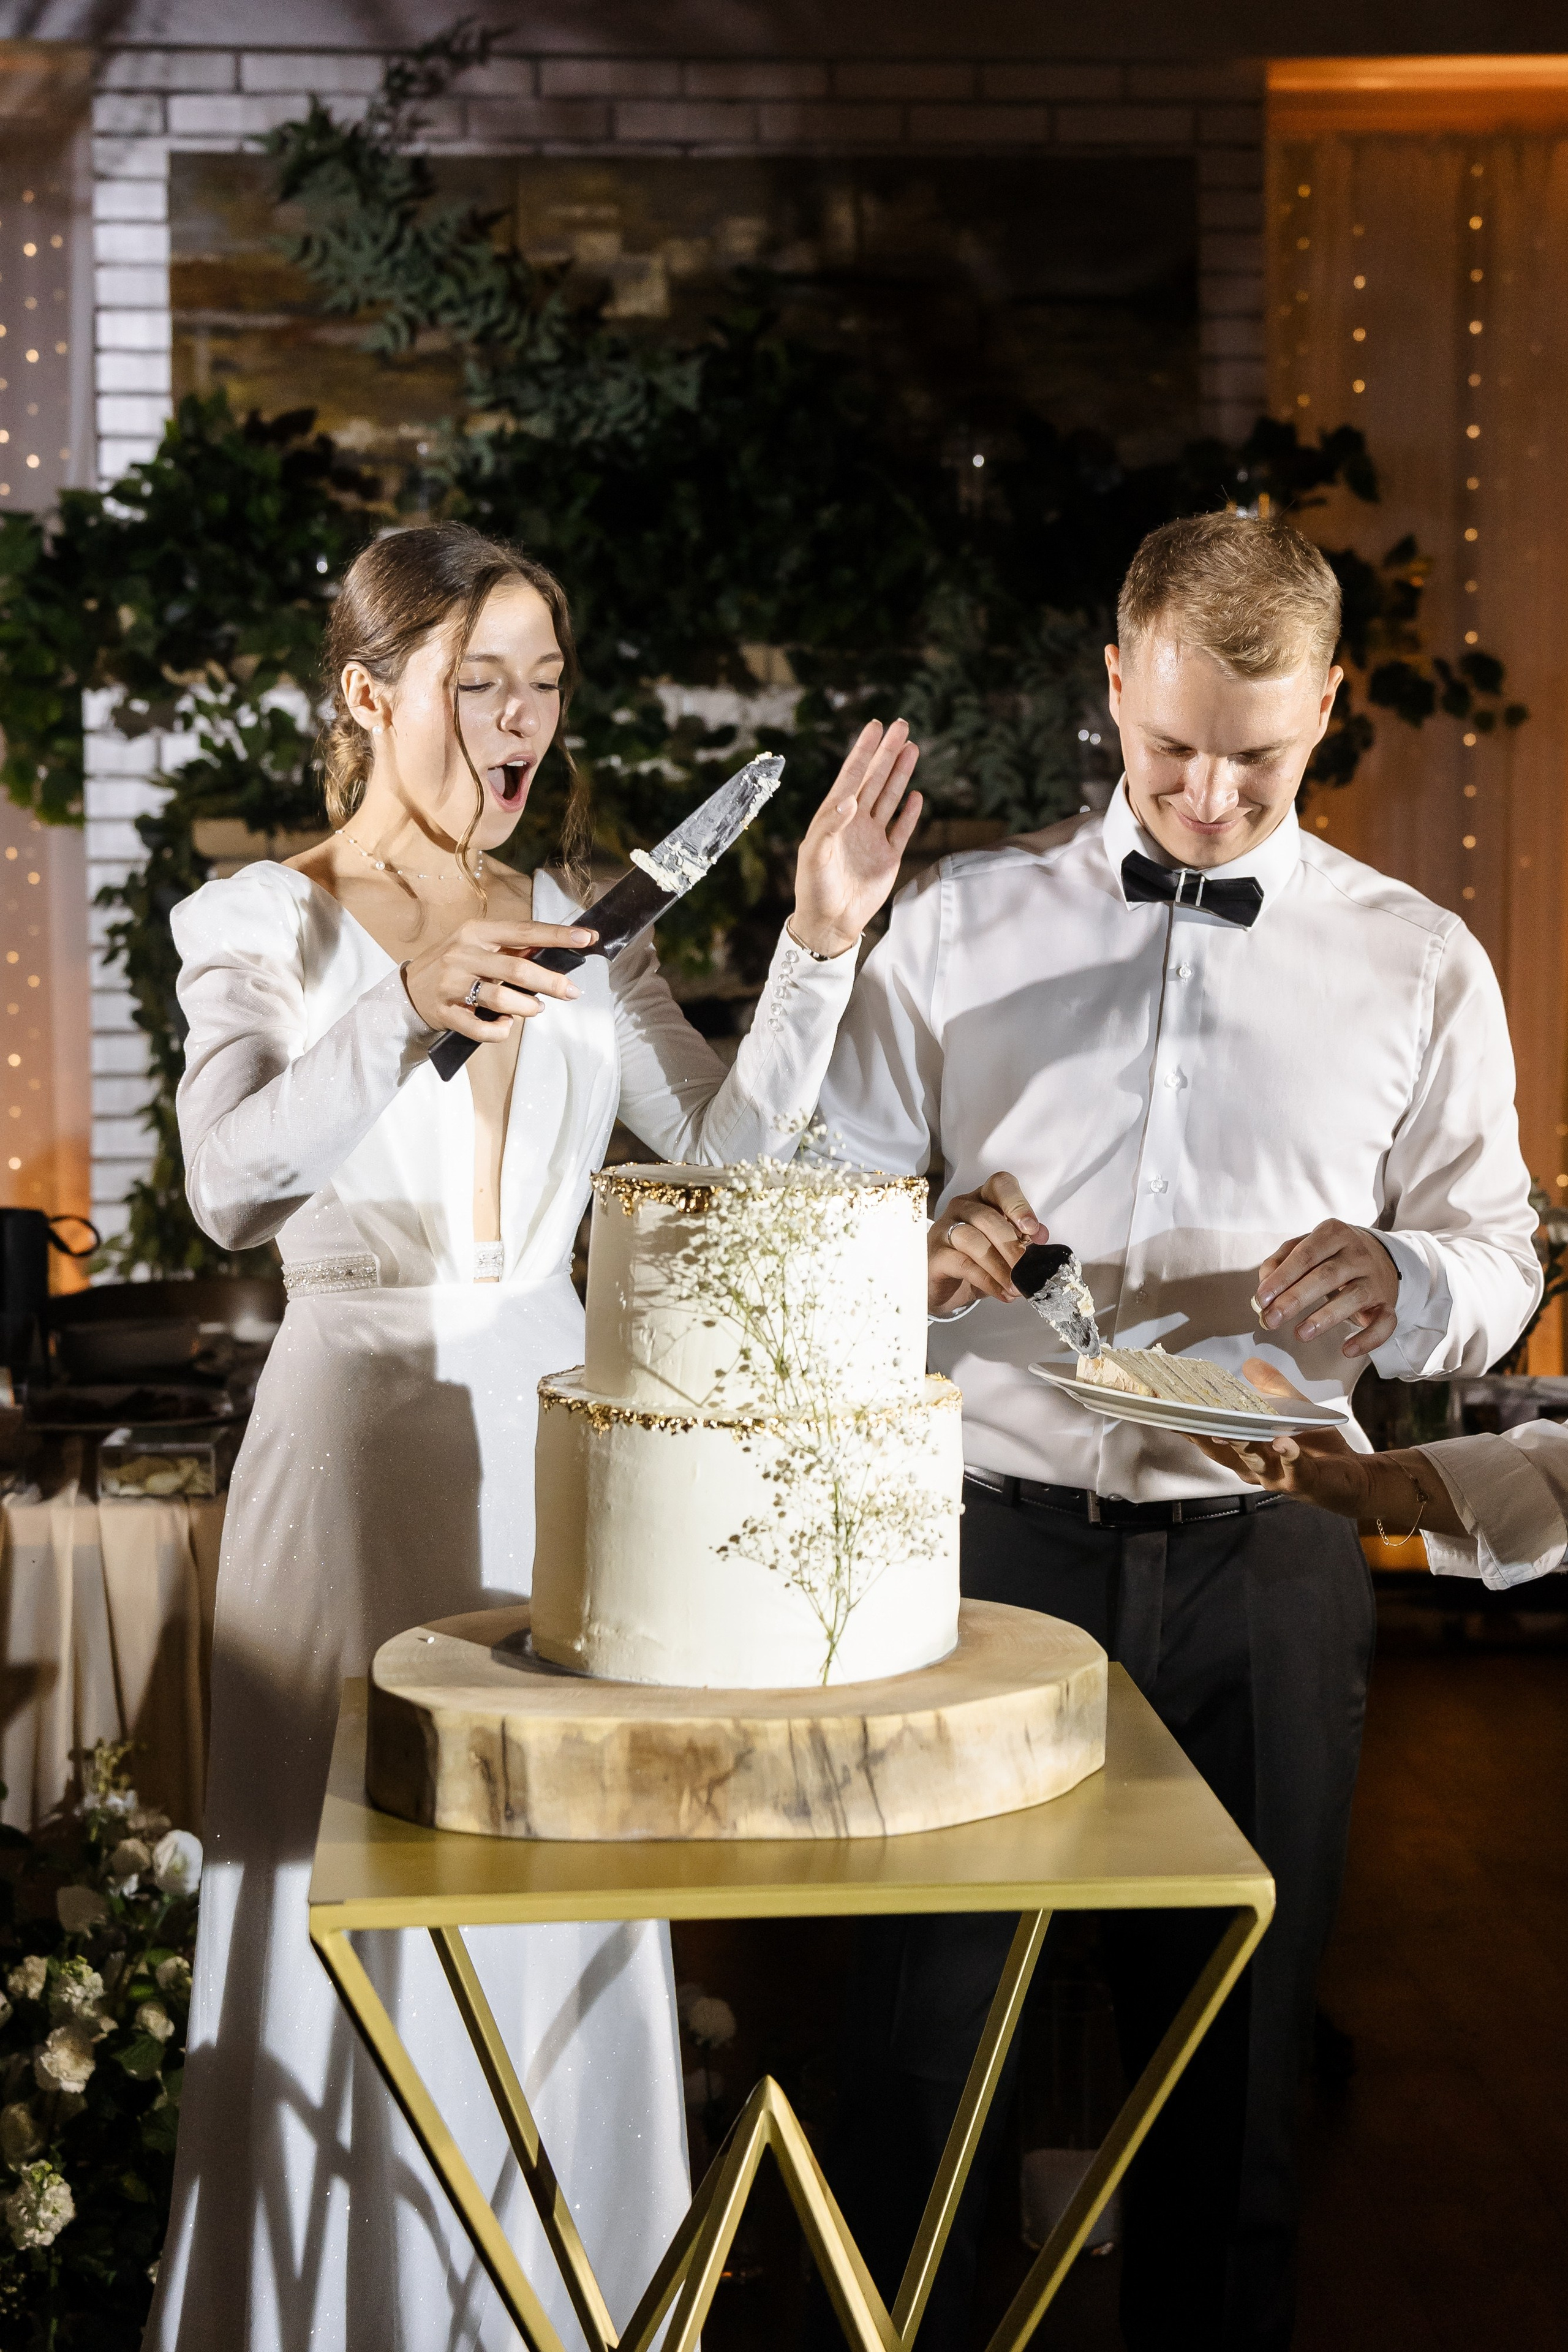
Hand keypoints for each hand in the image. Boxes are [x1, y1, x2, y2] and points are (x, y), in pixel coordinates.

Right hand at [402, 916, 597, 1040]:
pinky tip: (506, 1025)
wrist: (408, 991)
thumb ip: (510, 950)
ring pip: (501, 1000)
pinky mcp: (445, 1013)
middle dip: (551, 982)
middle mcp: (463, 954)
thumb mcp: (478, 947)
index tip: (586, 939)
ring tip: (535, 1009)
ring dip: (527, 1008)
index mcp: (476, 932)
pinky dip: (500, 1030)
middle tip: (572, 992)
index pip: (524, 931)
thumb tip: (555, 954)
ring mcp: (452, 984)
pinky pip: (481, 1028)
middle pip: (518, 969)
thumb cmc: (455, 967)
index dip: (557, 935)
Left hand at [789, 719, 923, 958]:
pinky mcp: (888, 857)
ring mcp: (872, 838)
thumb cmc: (814, 889)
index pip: (852, 776)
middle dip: (887, 752)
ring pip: (890, 797)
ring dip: (900, 773)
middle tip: (901, 725)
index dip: (864, 751)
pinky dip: (910, 812)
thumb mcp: (814, 856)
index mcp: (834, 817)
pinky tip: (916, 794)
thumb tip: (850, 799)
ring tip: (911, 748)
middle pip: (875, 779)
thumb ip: (829, 826)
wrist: (830, 923)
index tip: (875, 726)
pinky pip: (902, 829)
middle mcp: (854, 822)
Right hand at [928, 1172, 1042, 1312]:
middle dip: (1011, 1245)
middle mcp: (961, 1208)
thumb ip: (1022, 1238)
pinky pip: (962, 1264)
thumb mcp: (1003, 1249)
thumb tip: (1041, 1234)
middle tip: (1027, 1270)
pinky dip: (986, 1280)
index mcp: (983, 1199)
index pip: (999, 1186)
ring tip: (1016, 1286)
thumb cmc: (976, 1260)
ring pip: (973, 1240)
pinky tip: (1001, 1293)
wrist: (944, 1287)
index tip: (1032, 1229)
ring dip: (999, 1266)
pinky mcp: (935, 1255)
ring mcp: (944, 1230)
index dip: (1018, 1204)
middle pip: (987, 1218)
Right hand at [1185, 1358, 1376, 1515]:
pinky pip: (1294, 1470)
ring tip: (1227, 1429)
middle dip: (1201, 1437)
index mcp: (1246, 1452)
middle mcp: (1254, 1469)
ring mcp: (1277, 1478)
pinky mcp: (1304, 1482)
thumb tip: (1248, 1363)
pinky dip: (1287, 1457)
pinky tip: (1282, 1444)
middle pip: (1222, 1453)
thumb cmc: (1317, 1447)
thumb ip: (1271, 1388)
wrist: (1354, 1478)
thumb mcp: (1292, 1411)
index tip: (1166, 1408)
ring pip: (1253, 1461)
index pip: (1211, 1438)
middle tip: (1181, 1419)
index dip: (1189, 1425)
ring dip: (1240, 1445)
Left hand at [1255, 1220, 1399, 1359]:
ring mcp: (1375, 1279)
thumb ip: (1280, 1261)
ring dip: (1325, 1318)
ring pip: (1354, 1297)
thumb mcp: (1306, 1247)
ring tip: (1300, 1334)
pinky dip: (1368, 1339)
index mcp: (1334, 1234)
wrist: (1380, 1255)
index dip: (1282, 1278)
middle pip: (1327, 1276)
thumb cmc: (1331, 1254)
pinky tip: (1347, 1350)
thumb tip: (1264, 1287)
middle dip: (1296, 1299)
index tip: (1262, 1299)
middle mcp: (1358, 1254)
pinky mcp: (1388, 1303)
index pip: (1306, 1255)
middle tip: (1272, 1319)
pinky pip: (1384, 1322)